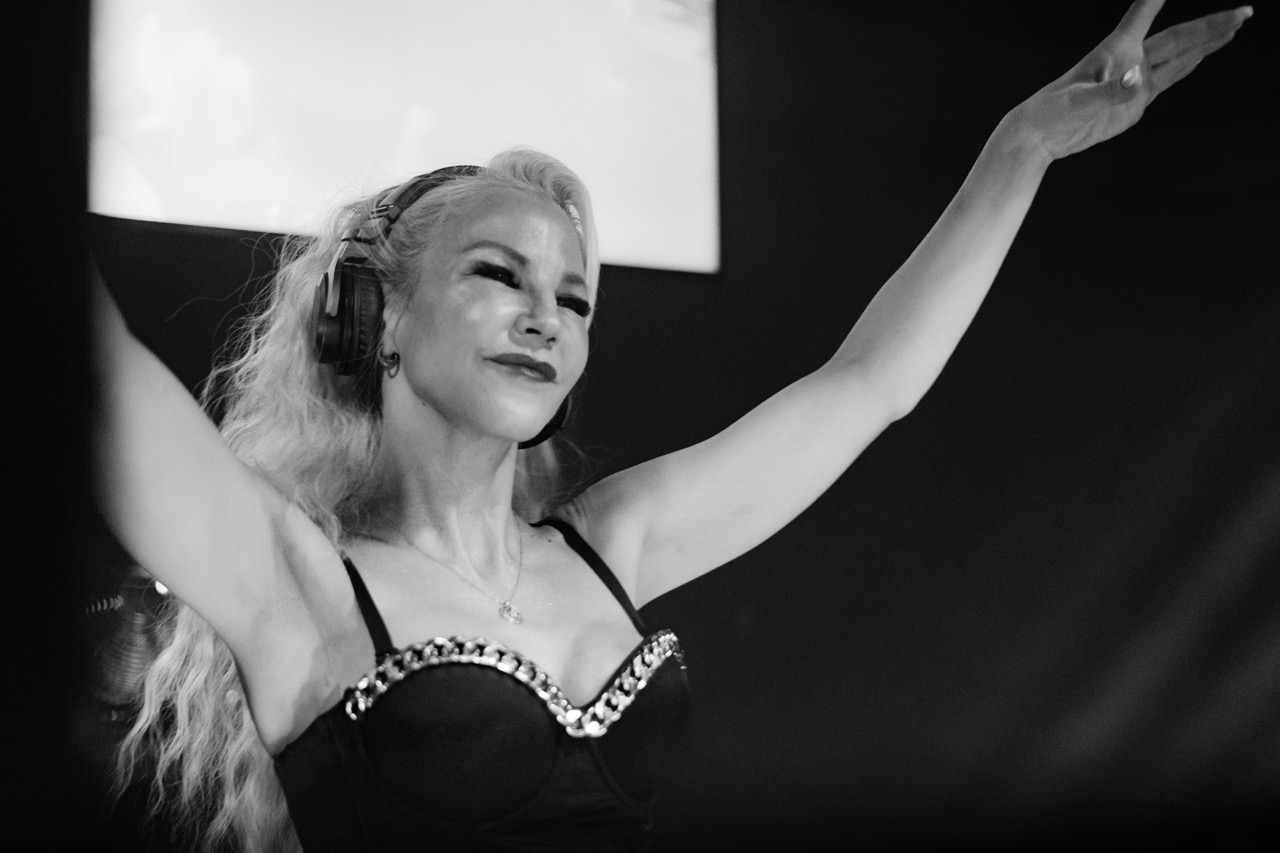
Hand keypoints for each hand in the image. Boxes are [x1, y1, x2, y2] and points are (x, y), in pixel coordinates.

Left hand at [1014, 0, 1251, 161]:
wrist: (1039, 136)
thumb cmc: (1050, 112)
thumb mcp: (1077, 102)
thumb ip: (1110, 92)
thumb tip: (1138, 81)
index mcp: (1114, 50)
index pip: (1143, 13)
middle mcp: (1129, 61)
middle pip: (1177, 37)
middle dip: (1210, 26)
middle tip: (1243, 12)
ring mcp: (1135, 83)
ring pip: (1179, 57)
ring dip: (1206, 43)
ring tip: (1233, 28)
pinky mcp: (1134, 104)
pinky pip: (1167, 80)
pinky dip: (1188, 66)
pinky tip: (1201, 56)